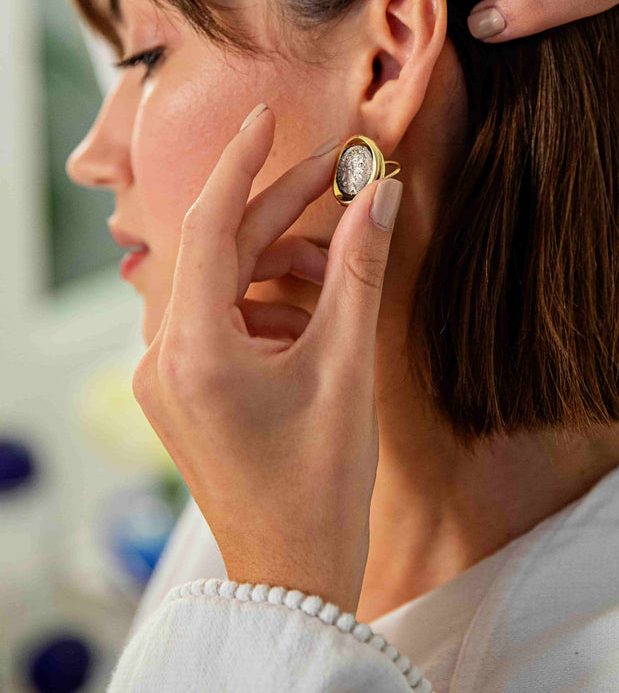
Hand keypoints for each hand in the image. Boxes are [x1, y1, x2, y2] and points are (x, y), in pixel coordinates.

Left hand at [131, 105, 402, 615]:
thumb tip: (382, 194)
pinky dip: (267, 305)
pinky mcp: (181, 389)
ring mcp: (166, 377)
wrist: (291, 575)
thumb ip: (359, 270)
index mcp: (193, 352)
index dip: (242, 163)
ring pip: (223, 285)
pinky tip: (314, 319)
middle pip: (220, 253)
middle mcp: (162, 358)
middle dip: (280, 214)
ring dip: (281, 266)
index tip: (266, 117)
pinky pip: (221, 319)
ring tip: (338, 277)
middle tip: (340, 177)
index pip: (211, 226)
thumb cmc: (320, 486)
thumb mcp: (347, 367)